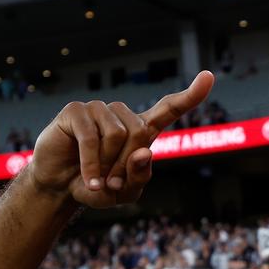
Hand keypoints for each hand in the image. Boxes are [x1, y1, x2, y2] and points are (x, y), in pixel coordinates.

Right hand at [27, 71, 213, 207]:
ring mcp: (99, 109)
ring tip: (97, 177)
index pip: (170, 108)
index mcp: (141, 130)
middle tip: (112, 182)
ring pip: (117, 135)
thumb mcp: (125, 191)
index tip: (208, 76)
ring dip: (107, 164)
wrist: (60, 187)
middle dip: (126, 164)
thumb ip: (140, 177)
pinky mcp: (76, 111)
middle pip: (140, 133)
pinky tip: (89, 181)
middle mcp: (122, 115)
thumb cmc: (97, 187)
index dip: (191, 95)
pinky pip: (91, 137)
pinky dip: (91, 164)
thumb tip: (145, 152)